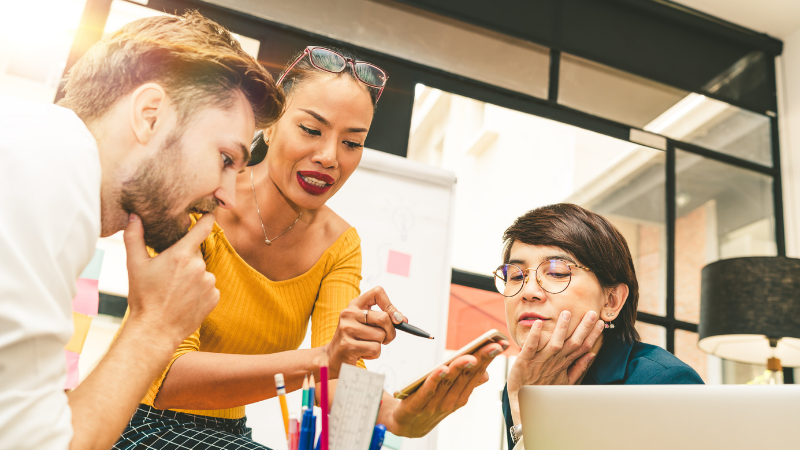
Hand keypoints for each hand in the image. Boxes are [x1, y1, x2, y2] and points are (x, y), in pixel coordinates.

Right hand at [123, 213, 218, 346]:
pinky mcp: (215, 297)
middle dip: (184, 260)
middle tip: (167, 275)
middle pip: (195, 254)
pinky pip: (208, 287)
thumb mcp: (134, 265)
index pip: (202, 227)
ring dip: (192, 277)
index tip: (211, 210)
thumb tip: (134, 216)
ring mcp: (209, 282)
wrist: (155, 331)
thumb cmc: (143, 297)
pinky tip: (184, 300)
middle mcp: (199, 266)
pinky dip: (199, 291)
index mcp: (181, 254)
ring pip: (202, 272)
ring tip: (174, 291)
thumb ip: (134, 237)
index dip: (207, 217)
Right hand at [323, 286, 404, 377]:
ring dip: (379, 345)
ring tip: (366, 346)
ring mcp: (346, 329)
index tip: (396, 318)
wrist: (333, 357)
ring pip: (381, 336)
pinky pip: (375, 349)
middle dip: (391, 332)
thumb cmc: (355, 339)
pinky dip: (373, 355)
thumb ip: (384, 320)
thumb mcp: (367, 325)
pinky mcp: (347, 345)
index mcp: (354, 305)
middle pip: (384, 318)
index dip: (390, 305)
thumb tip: (403, 320)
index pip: (377, 292)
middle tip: (386, 339)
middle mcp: (348, 314)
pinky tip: (362, 353)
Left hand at [382, 339, 508, 437]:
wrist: (407, 424)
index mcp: (461, 396)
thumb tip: (485, 374)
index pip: (476, 374)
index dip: (488, 358)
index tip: (500, 344)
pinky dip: (436, 379)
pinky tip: (443, 368)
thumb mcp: (450, 394)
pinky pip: (428, 390)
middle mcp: (451, 401)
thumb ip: (466, 383)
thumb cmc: (430, 405)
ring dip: (460, 368)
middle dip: (480, 359)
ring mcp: (435, 404)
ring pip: (449, 382)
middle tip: (492, 345)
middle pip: (466, 376)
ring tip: (470, 356)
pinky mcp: (417, 405)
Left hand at [506, 310, 603, 423]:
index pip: (582, 348)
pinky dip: (534, 336)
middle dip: (583, 329)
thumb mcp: (565, 381)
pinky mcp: (524, 361)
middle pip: (572, 343)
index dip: (592, 336)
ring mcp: (540, 361)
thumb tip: (592, 355)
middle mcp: (554, 361)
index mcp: (564, 364)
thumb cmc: (543, 389)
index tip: (601, 323)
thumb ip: (578, 368)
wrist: (522, 403)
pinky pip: (530, 347)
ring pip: (554, 343)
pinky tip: (538, 324)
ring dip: (561, 329)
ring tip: (566, 314)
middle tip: (592, 313)